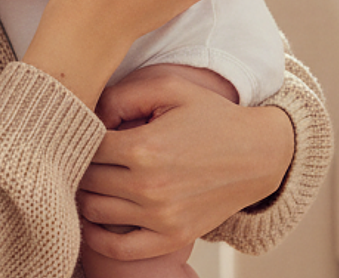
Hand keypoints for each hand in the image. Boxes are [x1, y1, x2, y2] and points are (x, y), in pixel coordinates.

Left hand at [76, 65, 293, 260]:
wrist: (258, 154)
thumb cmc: (211, 115)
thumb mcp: (169, 88)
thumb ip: (121, 95)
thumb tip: (88, 115)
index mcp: (144, 148)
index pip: (86, 145)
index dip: (81, 134)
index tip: (84, 128)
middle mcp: (149, 187)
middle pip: (86, 178)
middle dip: (80, 162)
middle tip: (83, 151)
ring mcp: (160, 218)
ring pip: (94, 210)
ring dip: (85, 194)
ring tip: (91, 178)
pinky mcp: (172, 237)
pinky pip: (119, 249)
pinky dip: (97, 237)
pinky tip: (92, 219)